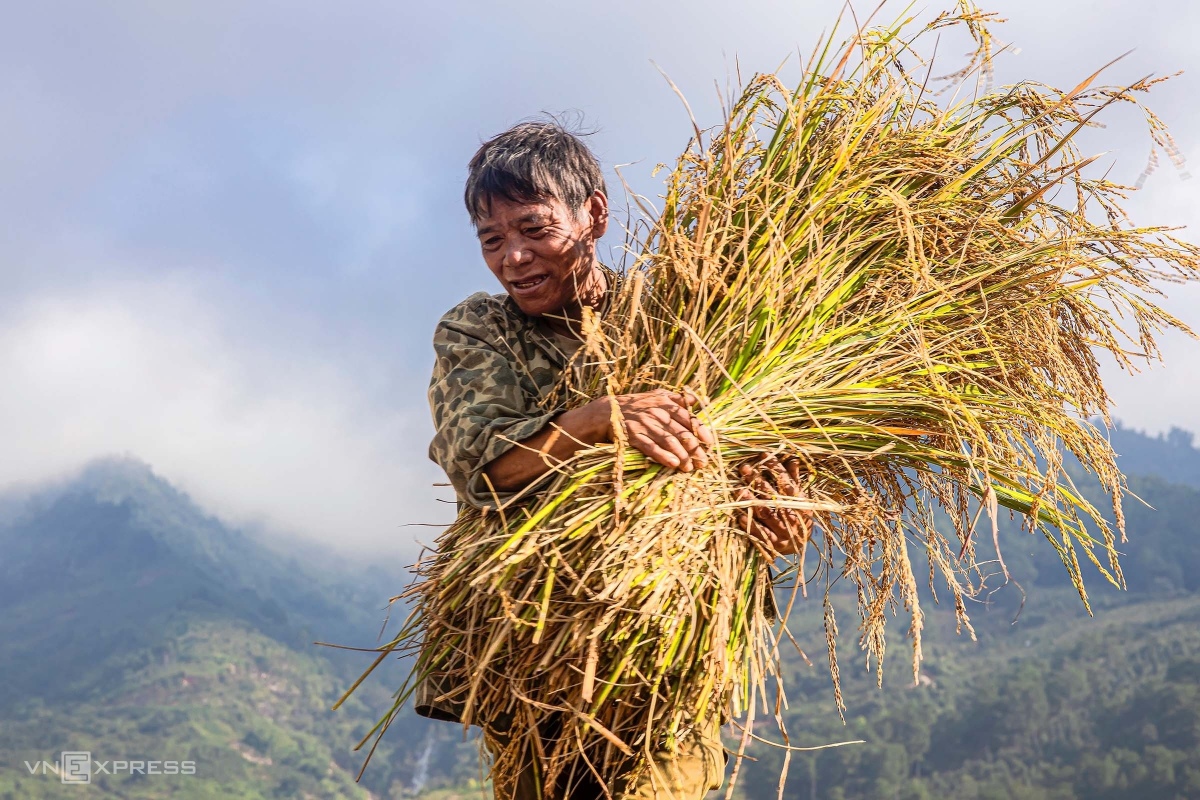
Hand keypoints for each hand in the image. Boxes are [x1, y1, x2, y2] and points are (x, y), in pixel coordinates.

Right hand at [597, 388, 714, 470]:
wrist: (607, 412)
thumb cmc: (637, 406)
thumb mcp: (658, 396)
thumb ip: (679, 399)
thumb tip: (702, 400)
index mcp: (666, 403)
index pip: (688, 418)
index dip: (701, 432)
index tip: (709, 443)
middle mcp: (657, 413)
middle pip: (681, 432)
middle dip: (694, 449)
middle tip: (703, 462)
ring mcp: (646, 425)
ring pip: (669, 441)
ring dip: (682, 456)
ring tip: (690, 468)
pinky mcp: (634, 436)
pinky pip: (651, 447)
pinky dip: (663, 456)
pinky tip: (674, 464)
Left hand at [735, 456, 811, 555]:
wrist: (798, 547)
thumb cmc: (796, 516)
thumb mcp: (797, 499)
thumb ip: (793, 480)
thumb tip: (793, 459)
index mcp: (800, 503)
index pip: (787, 482)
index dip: (776, 467)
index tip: (763, 455)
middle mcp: (792, 516)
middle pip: (773, 496)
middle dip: (758, 481)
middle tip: (745, 468)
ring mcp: (783, 531)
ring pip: (766, 514)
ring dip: (751, 501)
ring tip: (739, 490)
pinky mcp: (774, 544)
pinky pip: (761, 534)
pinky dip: (751, 525)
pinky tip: (740, 516)